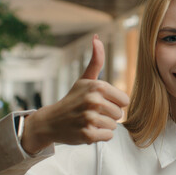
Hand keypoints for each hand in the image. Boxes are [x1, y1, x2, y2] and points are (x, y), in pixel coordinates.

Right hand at [21, 35, 129, 153]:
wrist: (50, 121)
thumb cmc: (72, 99)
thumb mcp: (85, 79)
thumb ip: (96, 61)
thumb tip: (97, 38)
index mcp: (97, 86)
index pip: (124, 100)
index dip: (114, 103)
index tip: (100, 103)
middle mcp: (94, 101)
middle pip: (120, 114)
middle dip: (108, 115)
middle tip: (92, 113)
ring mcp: (90, 118)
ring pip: (114, 126)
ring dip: (103, 126)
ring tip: (88, 121)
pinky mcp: (88, 134)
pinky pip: (108, 136)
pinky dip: (99, 136)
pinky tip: (87, 130)